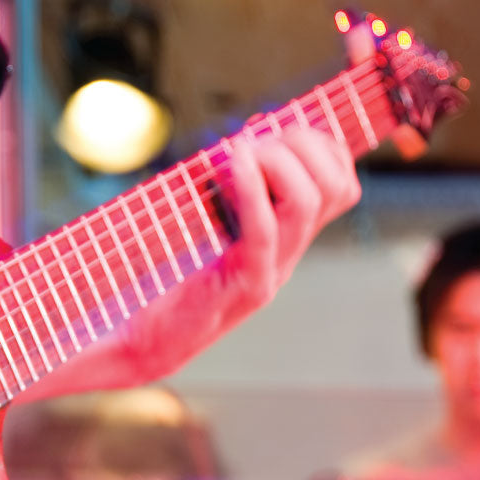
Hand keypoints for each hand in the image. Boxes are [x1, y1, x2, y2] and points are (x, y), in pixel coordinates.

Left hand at [113, 126, 360, 380]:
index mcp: (284, 242)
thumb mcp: (201, 233)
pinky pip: (265, 229)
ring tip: (238, 151)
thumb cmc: (160, 285)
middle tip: (252, 141)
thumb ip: (224, 198)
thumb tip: (235, 144)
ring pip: (311, 201)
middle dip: (303, 144)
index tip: (267, 131)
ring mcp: (271, 273)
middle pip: (337, 187)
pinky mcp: (244, 287)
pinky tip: (231, 163)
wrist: (140, 347)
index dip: (318, 144)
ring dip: (279, 159)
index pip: (339, 183)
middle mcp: (287, 256)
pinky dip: (251, 187)